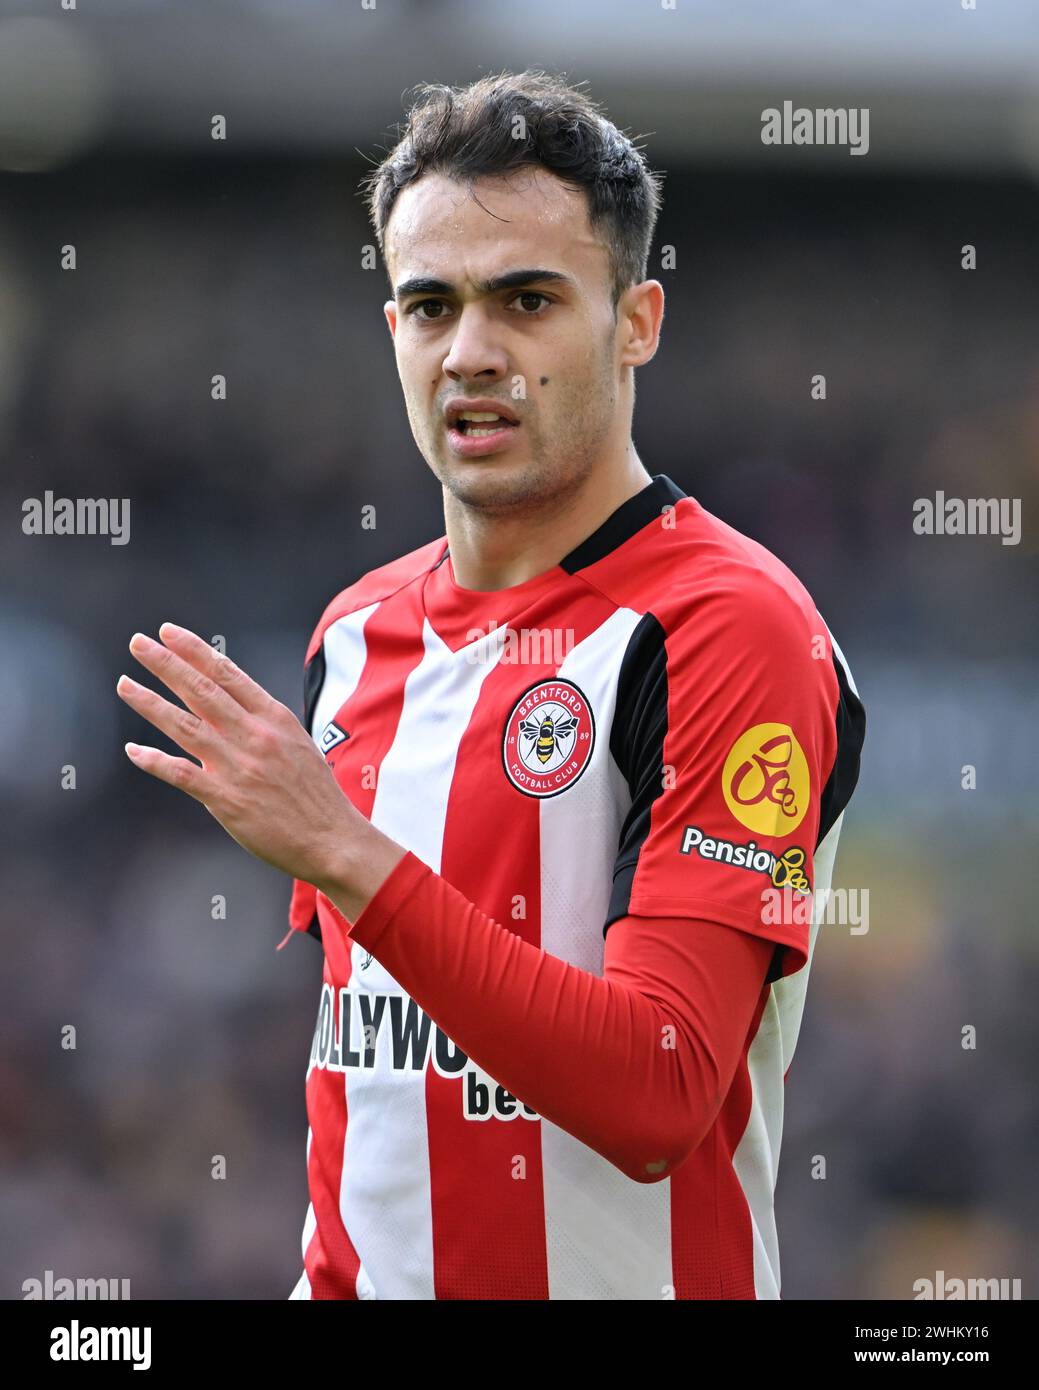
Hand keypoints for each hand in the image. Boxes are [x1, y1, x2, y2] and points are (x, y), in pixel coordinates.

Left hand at [116, 622, 368, 895]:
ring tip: (125, 684)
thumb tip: (227, 707)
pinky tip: (133, 750)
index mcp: (274, 718)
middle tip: (138, 643)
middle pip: (201, 691)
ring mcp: (239, 766)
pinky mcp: (227, 799)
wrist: (331, 837)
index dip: (194, 651)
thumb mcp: (296, 742)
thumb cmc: (315, 793)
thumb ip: (262, 723)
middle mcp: (255, 736)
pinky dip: (155, 760)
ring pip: (185, 725)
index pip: (228, 674)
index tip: (169, 633)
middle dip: (165, 663)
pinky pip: (182, 773)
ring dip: (151, 703)